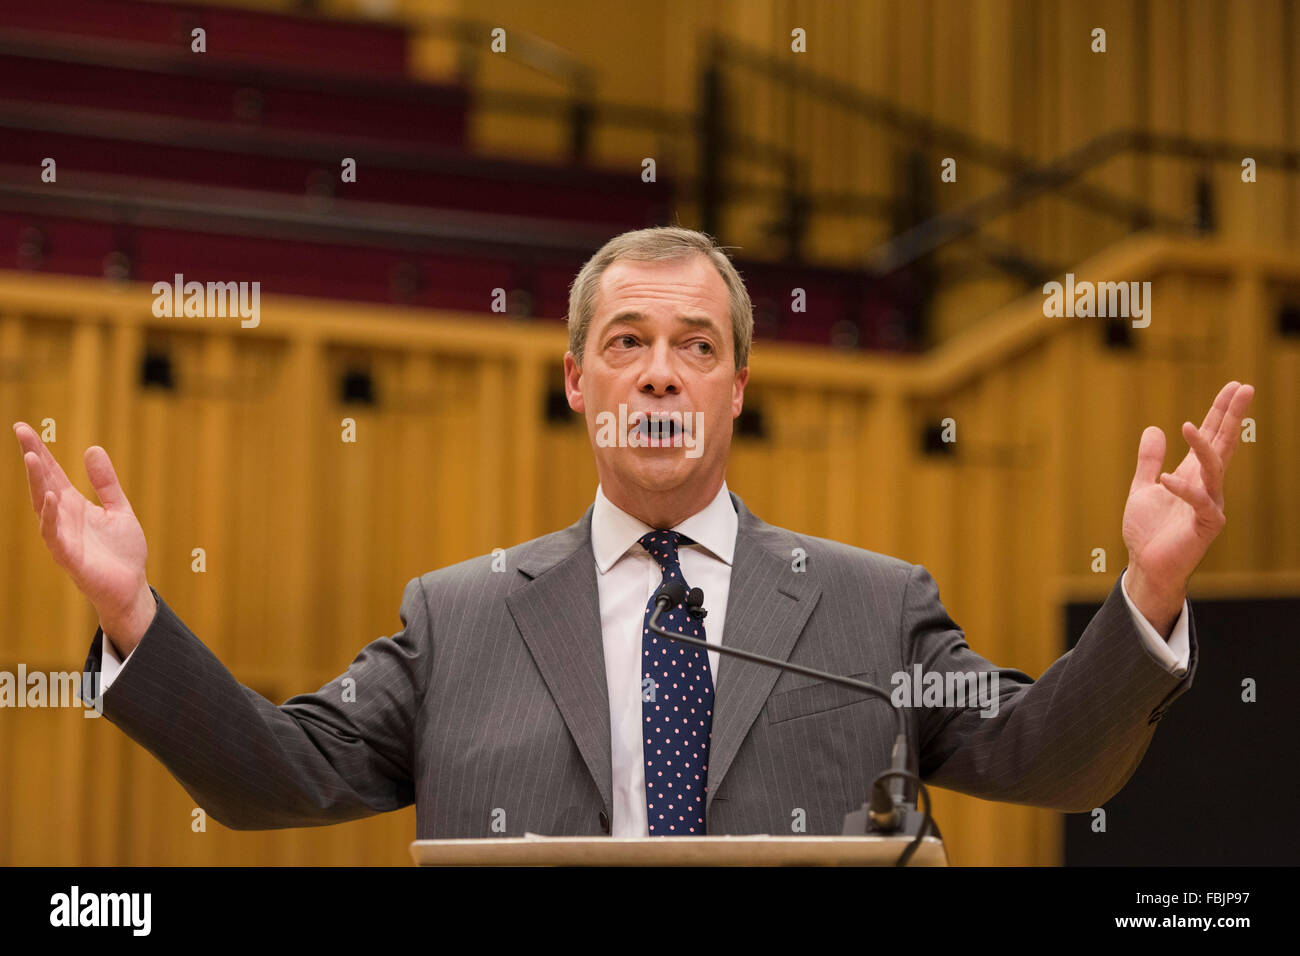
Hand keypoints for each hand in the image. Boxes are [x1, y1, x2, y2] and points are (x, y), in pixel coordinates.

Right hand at [12, 422, 155, 654]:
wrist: (131, 587)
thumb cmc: (122, 551)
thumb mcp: (119, 509)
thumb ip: (106, 483)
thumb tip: (92, 448)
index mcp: (74, 505)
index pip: (52, 473)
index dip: (39, 451)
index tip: (23, 428)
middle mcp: (63, 518)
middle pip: (42, 483)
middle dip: (32, 458)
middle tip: (21, 432)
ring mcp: (63, 536)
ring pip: (43, 506)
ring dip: (37, 482)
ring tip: (32, 457)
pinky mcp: (69, 557)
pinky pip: (54, 535)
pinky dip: (50, 516)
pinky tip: (52, 497)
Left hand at [1121, 381, 1254, 634]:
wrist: (1146, 565)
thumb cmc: (1148, 530)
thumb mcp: (1142, 488)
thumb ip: (1149, 460)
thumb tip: (1154, 429)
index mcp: (1193, 474)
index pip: (1211, 437)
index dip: (1220, 412)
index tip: (1234, 386)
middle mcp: (1207, 485)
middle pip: (1223, 444)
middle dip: (1233, 416)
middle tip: (1245, 388)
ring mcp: (1209, 504)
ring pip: (1214, 468)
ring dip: (1204, 446)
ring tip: (1189, 426)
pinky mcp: (1206, 525)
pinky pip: (1199, 503)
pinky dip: (1183, 490)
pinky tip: (1168, 479)